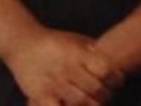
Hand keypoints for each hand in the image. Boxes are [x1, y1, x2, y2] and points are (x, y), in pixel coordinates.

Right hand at [4, 28, 123, 105]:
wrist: (23, 44)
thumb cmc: (56, 43)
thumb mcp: (77, 40)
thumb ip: (95, 52)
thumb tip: (116, 63)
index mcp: (78, 54)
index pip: (105, 69)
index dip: (115, 78)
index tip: (117, 81)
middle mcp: (66, 68)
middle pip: (95, 88)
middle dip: (106, 94)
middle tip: (107, 95)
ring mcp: (53, 83)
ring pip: (79, 101)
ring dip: (91, 105)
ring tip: (94, 103)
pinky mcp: (39, 95)